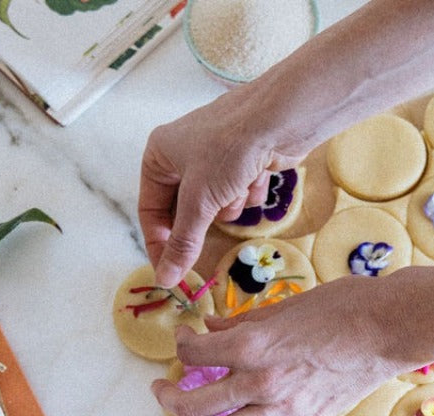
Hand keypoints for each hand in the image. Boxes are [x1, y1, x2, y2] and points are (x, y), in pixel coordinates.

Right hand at [138, 88, 303, 288]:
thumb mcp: (198, 201)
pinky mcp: (243, 161)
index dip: (159, 244)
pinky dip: (247, 192)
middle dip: (201, 220)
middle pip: (183, 211)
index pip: (150, 211)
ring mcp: (215, 157)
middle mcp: (183, 155)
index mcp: (159, 155)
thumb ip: (181, 243)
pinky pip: (237, 193)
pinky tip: (257, 176)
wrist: (282, 117)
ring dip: (227, 206)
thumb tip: (165, 279)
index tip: (171, 272)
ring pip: (213, 205)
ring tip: (238, 188)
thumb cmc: (228, 151)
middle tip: (207, 241)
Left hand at [151, 276, 421, 415]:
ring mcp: (283, 408)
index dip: (180, 343)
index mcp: (252, 345)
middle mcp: (260, 382)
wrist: (390, 327)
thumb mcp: (284, 305)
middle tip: (162, 389)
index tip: (184, 337)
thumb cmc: (342, 305)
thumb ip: (242, 323)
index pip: (195, 352)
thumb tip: (213, 327)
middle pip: (193, 403)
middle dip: (168, 397)